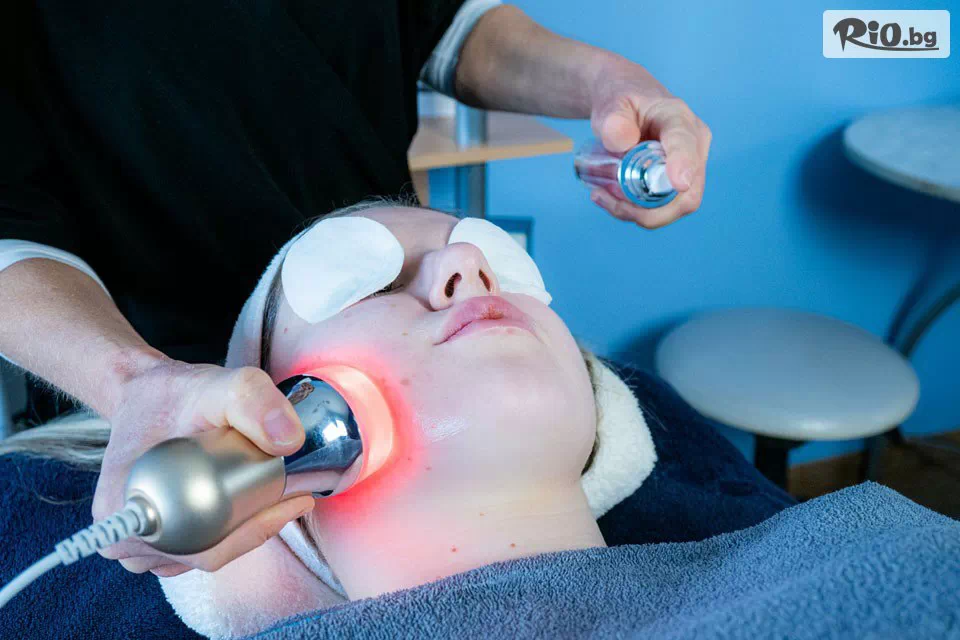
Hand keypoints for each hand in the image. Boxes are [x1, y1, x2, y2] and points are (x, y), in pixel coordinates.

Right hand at [92, 360, 313, 576]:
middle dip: (258, 524)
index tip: (294, 500)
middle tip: (296, 491)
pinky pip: (202, 543)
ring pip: (208, 550)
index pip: (201, 547)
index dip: (252, 531)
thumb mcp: (217, 385)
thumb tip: (289, 441)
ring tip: (280, 491)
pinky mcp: (158, 536)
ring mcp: (143, 541)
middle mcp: (128, 535)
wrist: (146, 394)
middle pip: (210, 552)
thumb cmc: (174, 395)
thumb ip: (253, 400)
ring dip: (246, 526)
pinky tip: (258, 499)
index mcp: (127, 508)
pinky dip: (232, 524)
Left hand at [588, 60, 711, 228]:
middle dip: (646, 208)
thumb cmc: (620, 98)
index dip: (684, 164)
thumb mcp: (612, 101)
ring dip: (634, 212)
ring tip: (600, 195)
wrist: (623, 105)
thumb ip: (614, 118)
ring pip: (671, 208)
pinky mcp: (673, 186)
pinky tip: (607, 197)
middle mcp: (693, 148)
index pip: (686, 144)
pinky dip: (632, 211)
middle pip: (687, 194)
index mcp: (680, 120)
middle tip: (604, 195)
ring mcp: (687, 169)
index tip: (678, 182)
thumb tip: (622, 141)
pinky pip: (659, 210)